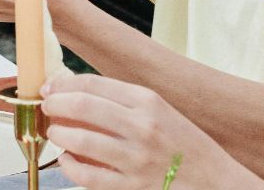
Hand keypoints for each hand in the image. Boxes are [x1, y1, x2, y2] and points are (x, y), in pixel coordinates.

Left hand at [40, 76, 258, 189]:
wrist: (216, 182)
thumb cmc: (186, 146)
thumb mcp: (160, 111)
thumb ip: (123, 101)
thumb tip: (76, 90)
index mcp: (148, 101)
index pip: (93, 83)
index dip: (64, 84)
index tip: (51, 88)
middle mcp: (142, 126)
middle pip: (82, 106)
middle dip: (55, 105)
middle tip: (47, 107)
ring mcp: (135, 159)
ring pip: (79, 141)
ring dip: (58, 134)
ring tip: (56, 132)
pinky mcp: (131, 187)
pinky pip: (87, 177)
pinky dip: (69, 167)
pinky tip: (68, 161)